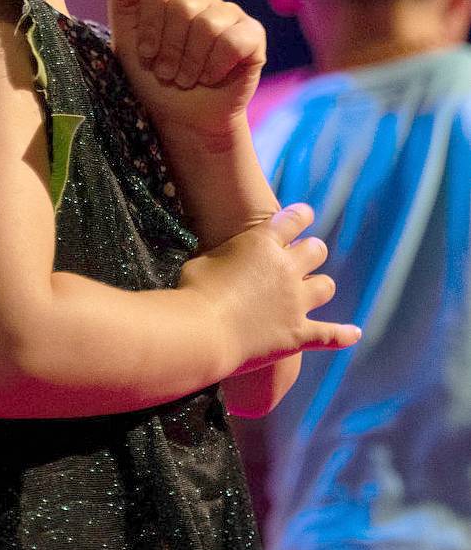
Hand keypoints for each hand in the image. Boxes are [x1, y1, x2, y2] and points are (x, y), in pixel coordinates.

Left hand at [108, 0, 265, 141]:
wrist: (185, 119)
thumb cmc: (154, 82)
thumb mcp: (127, 45)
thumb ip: (123, 3)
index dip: (150, 29)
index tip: (147, 55)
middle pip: (182, 5)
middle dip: (170, 49)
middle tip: (168, 73)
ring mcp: (230, 14)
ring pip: (207, 25)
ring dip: (191, 62)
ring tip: (187, 78)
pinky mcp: (254, 35)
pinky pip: (233, 41)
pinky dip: (215, 67)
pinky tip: (211, 78)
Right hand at [181, 203, 360, 373]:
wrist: (203, 331)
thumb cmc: (194, 291)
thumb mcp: (204, 259)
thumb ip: (224, 255)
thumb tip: (223, 258)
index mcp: (262, 242)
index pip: (293, 219)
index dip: (301, 215)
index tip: (305, 214)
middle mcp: (286, 268)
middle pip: (316, 250)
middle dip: (312, 250)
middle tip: (304, 256)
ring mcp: (296, 302)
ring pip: (326, 286)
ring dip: (320, 285)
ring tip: (315, 288)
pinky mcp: (299, 334)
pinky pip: (330, 334)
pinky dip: (343, 335)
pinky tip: (354, 333)